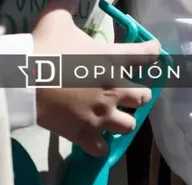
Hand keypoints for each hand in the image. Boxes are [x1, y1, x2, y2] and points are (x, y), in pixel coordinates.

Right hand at [31, 0, 160, 155]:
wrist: (22, 80)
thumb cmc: (43, 47)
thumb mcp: (56, 19)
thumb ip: (68, 5)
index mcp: (113, 61)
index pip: (146, 54)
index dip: (152, 51)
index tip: (153, 51)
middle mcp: (115, 91)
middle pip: (144, 97)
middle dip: (138, 96)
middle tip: (127, 93)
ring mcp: (102, 115)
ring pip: (129, 126)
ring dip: (123, 121)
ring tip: (113, 118)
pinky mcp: (86, 134)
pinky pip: (101, 148)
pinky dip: (99, 145)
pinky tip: (94, 140)